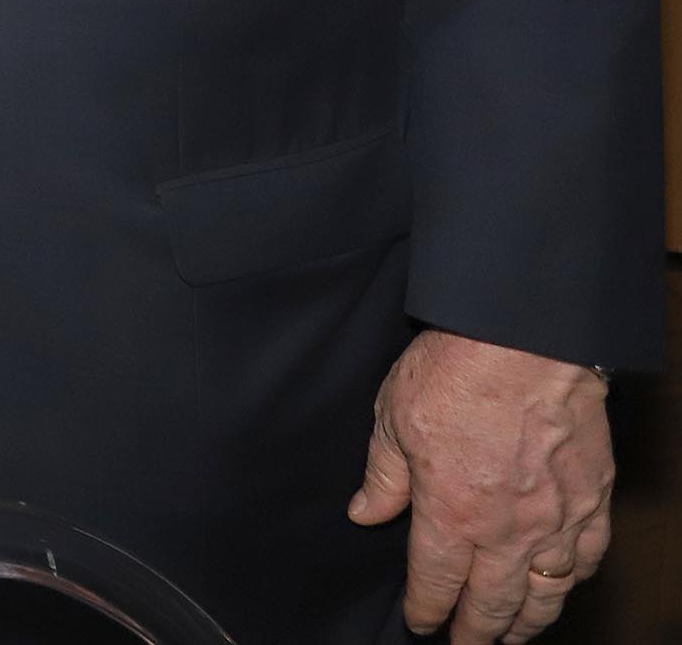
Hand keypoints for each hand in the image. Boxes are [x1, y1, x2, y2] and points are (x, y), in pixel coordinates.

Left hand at [346, 330, 612, 641]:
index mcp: (451, 514)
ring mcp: (556, 520)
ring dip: (527, 620)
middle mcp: (507, 530)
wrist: (527, 341)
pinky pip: (586, 558)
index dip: (426, 609)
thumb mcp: (392, 418)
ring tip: (512, 634)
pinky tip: (560, 586)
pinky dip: (571, 581)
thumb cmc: (455, 373)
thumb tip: (365, 513)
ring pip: (544, 592)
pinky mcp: (593, 500)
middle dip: (476, 630)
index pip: (435, 581)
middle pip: (492, 602)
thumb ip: (383, 476)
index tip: (420, 623)